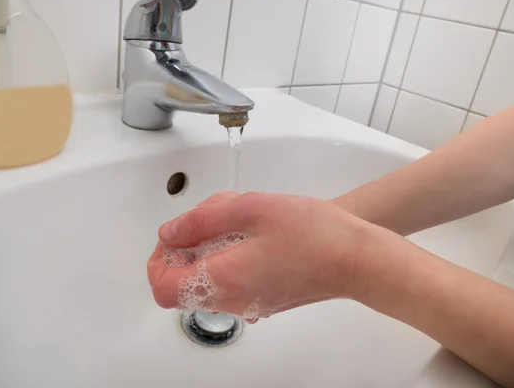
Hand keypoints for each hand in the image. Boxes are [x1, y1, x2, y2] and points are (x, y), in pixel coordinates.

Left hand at [147, 192, 371, 320]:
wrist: (354, 258)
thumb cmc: (311, 231)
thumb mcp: (249, 208)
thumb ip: (200, 220)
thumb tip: (169, 233)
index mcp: (222, 279)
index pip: (162, 287)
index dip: (159, 259)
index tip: (176, 236)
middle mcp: (231, 300)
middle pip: (183, 283)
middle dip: (189, 246)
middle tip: (213, 220)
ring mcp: (248, 304)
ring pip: (207, 280)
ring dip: (211, 249)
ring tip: (240, 222)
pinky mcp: (263, 301)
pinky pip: (230, 283)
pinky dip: (230, 259)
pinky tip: (255, 236)